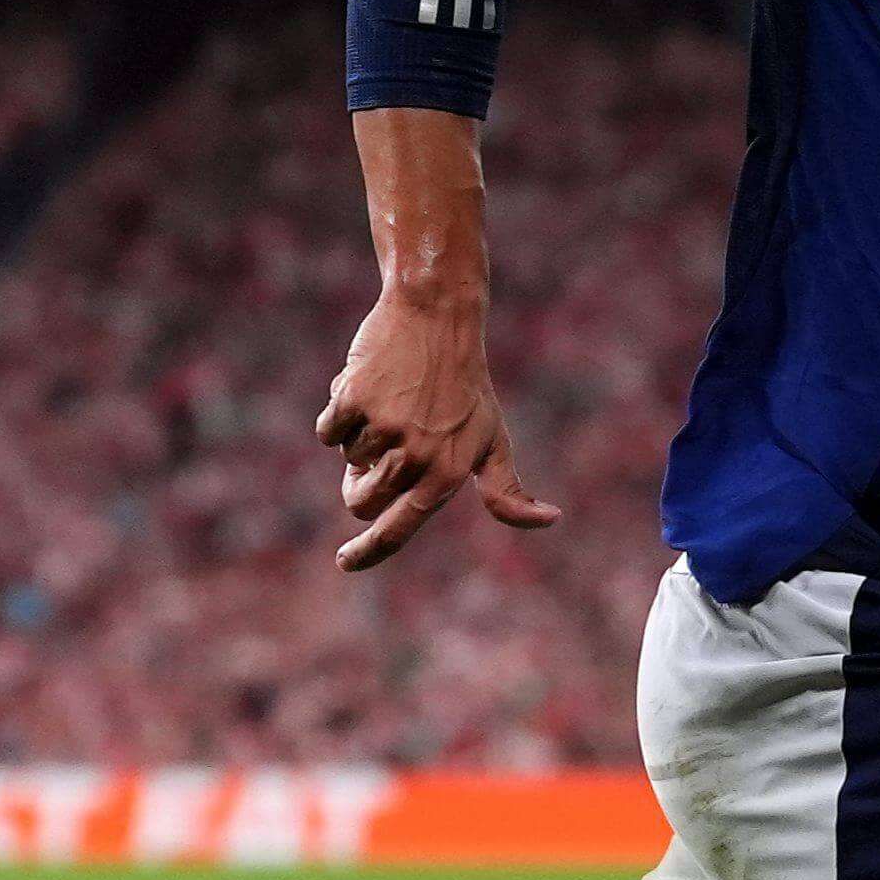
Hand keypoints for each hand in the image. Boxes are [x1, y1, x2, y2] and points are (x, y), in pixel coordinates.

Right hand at [315, 284, 559, 571]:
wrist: (439, 316)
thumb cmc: (467, 386)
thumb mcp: (493, 438)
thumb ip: (507, 490)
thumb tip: (551, 519)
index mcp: (447, 474)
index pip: (398, 529)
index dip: (368, 552)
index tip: (344, 563)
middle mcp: (415, 456)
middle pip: (361, 502)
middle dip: (362, 483)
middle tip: (386, 444)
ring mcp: (384, 428)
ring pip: (347, 461)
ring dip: (359, 438)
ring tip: (389, 403)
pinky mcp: (354, 399)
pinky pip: (328, 430)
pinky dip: (340, 412)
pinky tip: (366, 387)